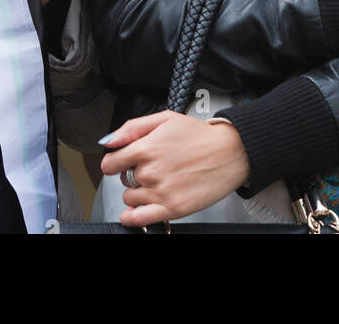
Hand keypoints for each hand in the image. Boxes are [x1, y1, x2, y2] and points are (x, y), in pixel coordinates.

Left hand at [100, 110, 250, 226]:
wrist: (230, 153)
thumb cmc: (199, 135)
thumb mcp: (165, 119)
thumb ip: (132, 128)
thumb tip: (108, 141)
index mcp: (147, 147)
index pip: (110, 162)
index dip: (114, 161)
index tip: (119, 162)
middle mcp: (151, 171)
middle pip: (122, 179)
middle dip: (132, 172)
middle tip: (152, 165)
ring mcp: (161, 192)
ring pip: (130, 197)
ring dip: (137, 191)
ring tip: (158, 181)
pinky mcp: (172, 209)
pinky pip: (138, 219)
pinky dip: (131, 217)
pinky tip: (136, 210)